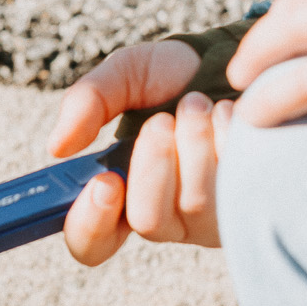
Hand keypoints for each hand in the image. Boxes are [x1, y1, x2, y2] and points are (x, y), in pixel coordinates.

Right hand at [50, 41, 234, 263]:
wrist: (237, 62)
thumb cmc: (174, 75)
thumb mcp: (124, 75)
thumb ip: (88, 101)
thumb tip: (58, 147)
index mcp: (121, 197)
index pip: (91, 243)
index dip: (91, 224)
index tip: (105, 181)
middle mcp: (164, 219)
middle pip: (147, 222)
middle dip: (154, 163)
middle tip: (164, 120)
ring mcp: (208, 221)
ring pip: (194, 204)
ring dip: (194, 141)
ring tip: (199, 104)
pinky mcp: (249, 208)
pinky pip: (234, 190)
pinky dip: (227, 140)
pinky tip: (229, 116)